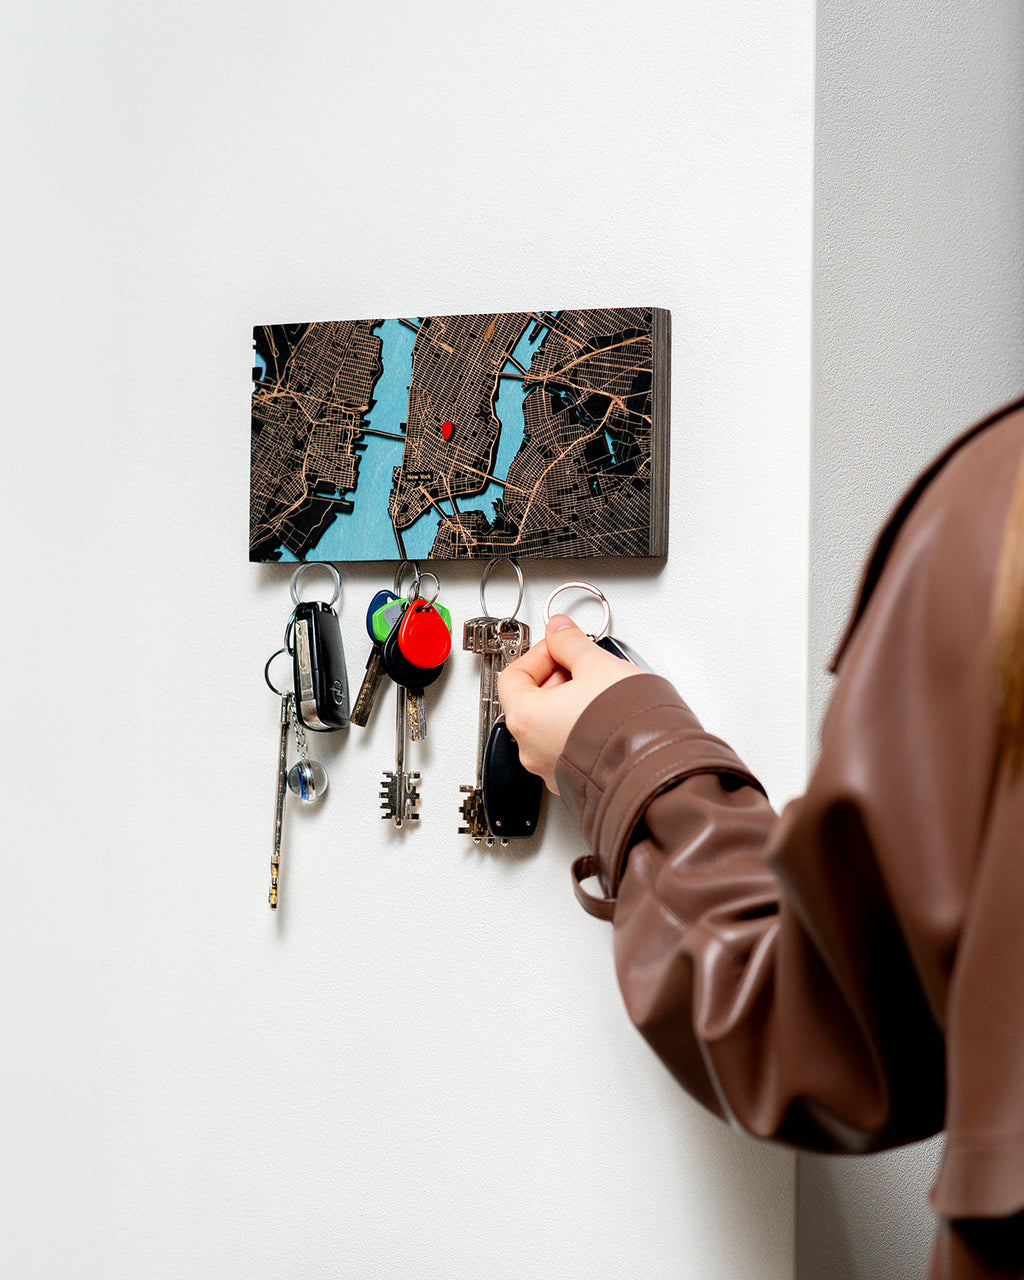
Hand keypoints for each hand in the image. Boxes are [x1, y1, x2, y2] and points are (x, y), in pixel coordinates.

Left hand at [497, 615, 642, 793]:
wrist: (655, 769)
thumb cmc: (625, 726)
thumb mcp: (597, 666)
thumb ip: (571, 643)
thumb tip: (560, 631)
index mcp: (526, 718)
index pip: (513, 676)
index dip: (538, 654)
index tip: (560, 647)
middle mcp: (531, 749)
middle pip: (531, 701)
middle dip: (557, 676)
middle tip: (583, 665)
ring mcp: (551, 768)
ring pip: (550, 725)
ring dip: (570, 702)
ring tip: (601, 690)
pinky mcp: (574, 779)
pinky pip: (568, 746)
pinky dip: (580, 727)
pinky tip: (606, 716)